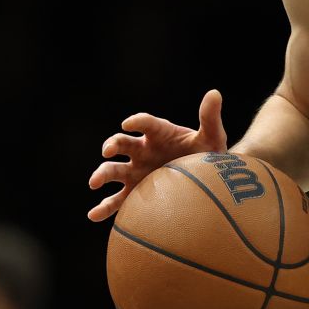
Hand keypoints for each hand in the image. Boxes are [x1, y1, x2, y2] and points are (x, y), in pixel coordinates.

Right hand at [87, 89, 227, 221]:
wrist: (206, 180)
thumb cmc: (207, 155)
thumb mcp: (212, 137)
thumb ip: (210, 118)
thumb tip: (215, 94)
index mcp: (159, 133)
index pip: (146, 123)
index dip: (137, 121)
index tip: (129, 123)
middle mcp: (143, 150)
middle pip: (122, 143)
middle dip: (112, 145)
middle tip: (107, 151)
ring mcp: (136, 171)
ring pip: (113, 170)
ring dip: (102, 174)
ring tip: (94, 183)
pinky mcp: (135, 192)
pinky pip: (117, 200)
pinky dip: (104, 207)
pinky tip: (93, 215)